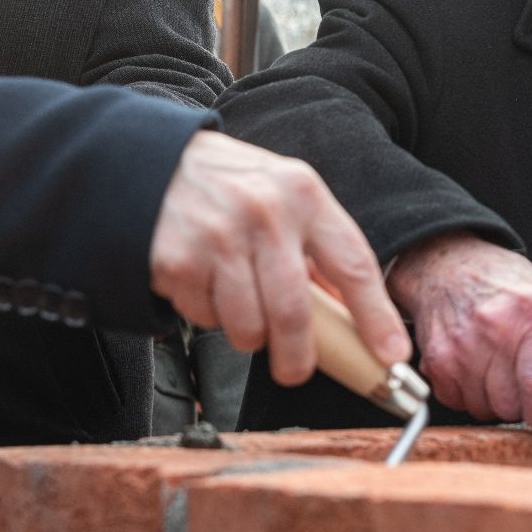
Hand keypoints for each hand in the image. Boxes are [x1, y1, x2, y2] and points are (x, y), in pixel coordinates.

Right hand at [150, 131, 411, 385]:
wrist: (141, 162)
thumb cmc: (223, 182)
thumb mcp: (281, 191)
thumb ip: (316, 242)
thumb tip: (350, 307)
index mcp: (302, 194)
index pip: (354, 264)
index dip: (376, 316)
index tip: (390, 352)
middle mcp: (264, 213)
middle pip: (295, 313)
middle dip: (298, 357)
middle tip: (294, 369)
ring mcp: (219, 238)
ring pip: (248, 327)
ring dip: (247, 333)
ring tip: (237, 303)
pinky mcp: (178, 262)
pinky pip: (204, 318)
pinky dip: (207, 314)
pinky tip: (202, 283)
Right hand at [386, 230, 531, 428]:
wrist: (445, 263)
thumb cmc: (500, 280)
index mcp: (530, 314)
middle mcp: (493, 330)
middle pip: (512, 405)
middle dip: (522, 402)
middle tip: (523, 378)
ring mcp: (459, 348)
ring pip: (485, 409)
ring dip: (494, 399)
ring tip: (496, 367)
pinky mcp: (436, 361)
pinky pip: (458, 402)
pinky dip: (468, 394)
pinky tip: (473, 367)